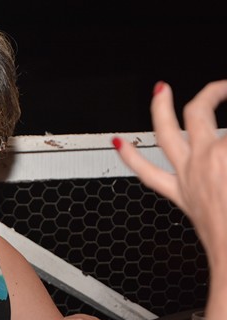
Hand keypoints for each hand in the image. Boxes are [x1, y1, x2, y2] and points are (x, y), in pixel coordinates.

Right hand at [113, 80, 226, 266]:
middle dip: (159, 105)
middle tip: (161, 89)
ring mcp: (209, 159)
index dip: (129, 155)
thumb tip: (205, 168)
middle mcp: (192, 173)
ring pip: (199, 114)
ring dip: (213, 92)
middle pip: (165, 131)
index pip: (147, 172)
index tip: (119, 142)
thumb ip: (199, 195)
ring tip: (223, 85)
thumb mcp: (210, 218)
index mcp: (184, 194)